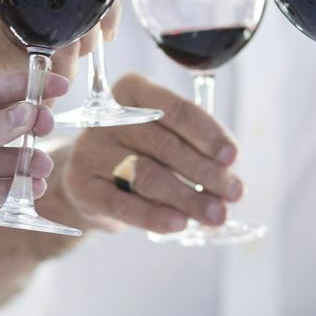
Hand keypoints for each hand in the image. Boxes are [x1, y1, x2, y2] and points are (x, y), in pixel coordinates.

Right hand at [55, 73, 242, 234]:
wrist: (88, 178)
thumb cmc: (138, 150)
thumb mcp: (163, 134)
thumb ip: (194, 146)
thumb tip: (229, 175)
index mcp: (133, 90)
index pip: (178, 110)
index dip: (208, 135)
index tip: (234, 157)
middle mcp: (108, 116)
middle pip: (166, 146)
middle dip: (207, 172)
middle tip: (234, 193)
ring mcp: (90, 150)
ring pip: (148, 176)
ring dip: (188, 198)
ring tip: (217, 214)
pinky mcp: (81, 186)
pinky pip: (123, 204)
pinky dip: (154, 216)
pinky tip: (179, 225)